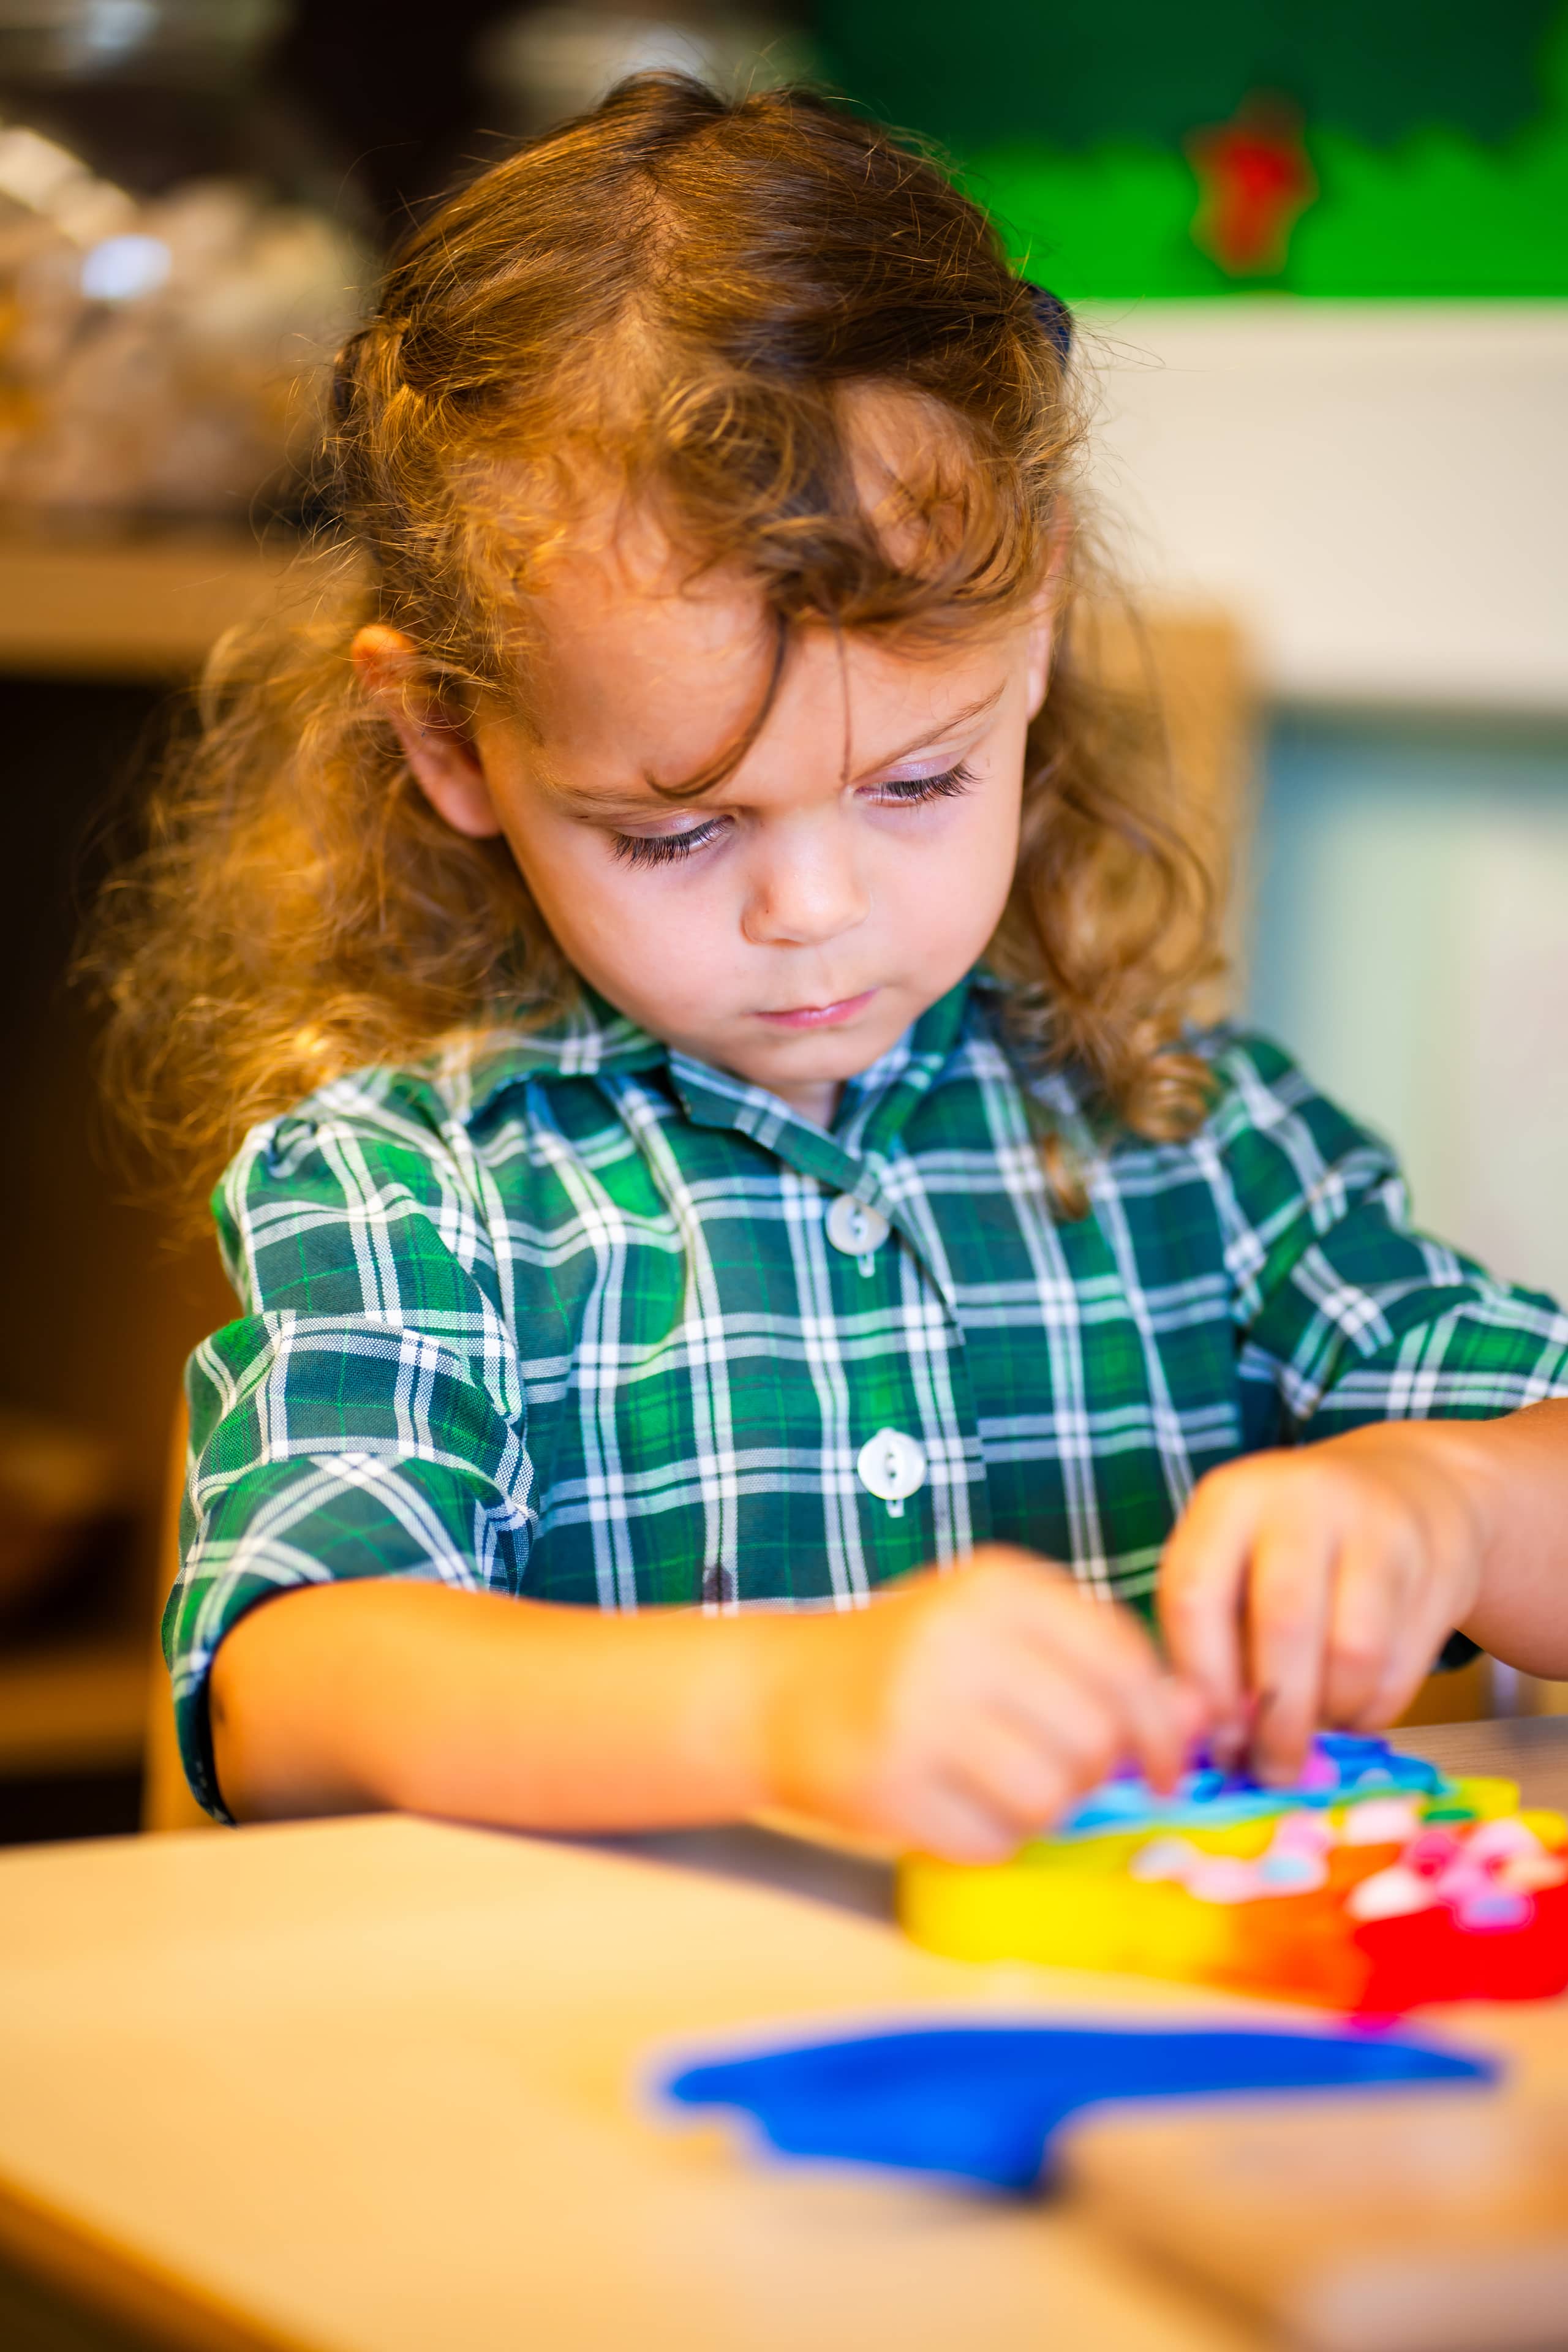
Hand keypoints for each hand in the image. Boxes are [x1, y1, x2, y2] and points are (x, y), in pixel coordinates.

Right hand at [759, 1547, 1204, 1862]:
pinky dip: (992, 1838)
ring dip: (1046, 1809)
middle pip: (1095, 1734)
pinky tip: (957, 1806)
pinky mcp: (888, 1783)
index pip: (1122, 1657)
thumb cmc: (914, 1660)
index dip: (1161, 1723)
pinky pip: (993, 1840)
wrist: (784, 1692)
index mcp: (996, 1586)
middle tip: (1066, 1774)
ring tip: (1006, 1787)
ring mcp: (917, 1711)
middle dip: (1098, 1771)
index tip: (1165, 1765)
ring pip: (1051, 1794)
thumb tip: (1198, 1719)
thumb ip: (1097, 1664)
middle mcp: (958, 1638)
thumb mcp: (1001, 1633)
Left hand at [1158, 1424, 1491, 1783]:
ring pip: (1353, 1653)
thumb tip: (1222, 1746)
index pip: (1194, 1596)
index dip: (1201, 1682)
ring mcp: (1376, 1526)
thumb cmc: (1296, 1546)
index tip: (1215, 1739)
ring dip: (1330, 1714)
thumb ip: (1219, 1640)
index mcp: (1230, 1499)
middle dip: (1275, 1720)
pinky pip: (1403, 1667)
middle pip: (1283, 1626)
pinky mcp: (1437, 1564)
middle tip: (1272, 1770)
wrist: (1411, 1487)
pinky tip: (1354, 1708)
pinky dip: (1374, 1709)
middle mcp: (1302, 1500)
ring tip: (1316, 1728)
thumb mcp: (1239, 1564)